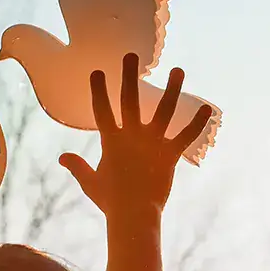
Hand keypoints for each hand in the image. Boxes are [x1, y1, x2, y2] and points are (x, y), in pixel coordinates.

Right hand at [59, 54, 212, 218]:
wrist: (132, 215)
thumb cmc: (110, 201)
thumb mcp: (90, 182)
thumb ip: (77, 166)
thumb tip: (62, 157)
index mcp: (111, 141)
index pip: (102, 109)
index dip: (99, 90)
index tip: (98, 71)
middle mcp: (131, 136)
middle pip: (130, 99)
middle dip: (129, 75)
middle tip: (131, 55)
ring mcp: (152, 143)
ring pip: (163, 110)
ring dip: (172, 89)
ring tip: (178, 70)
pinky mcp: (169, 154)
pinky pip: (185, 135)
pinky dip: (197, 122)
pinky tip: (207, 108)